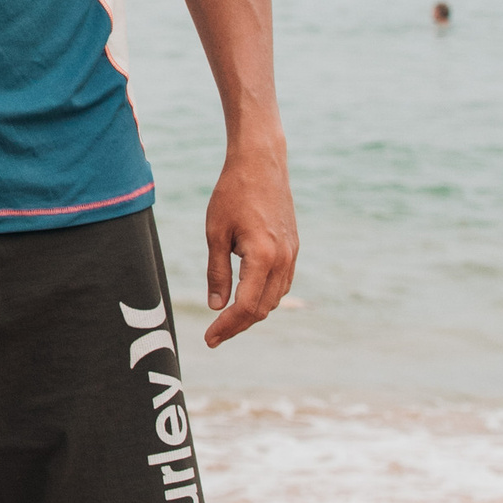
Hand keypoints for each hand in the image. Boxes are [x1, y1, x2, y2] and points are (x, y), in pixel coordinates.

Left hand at [202, 131, 296, 347]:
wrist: (261, 163)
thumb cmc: (233, 193)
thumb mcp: (215, 232)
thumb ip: (217, 272)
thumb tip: (216, 306)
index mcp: (263, 257)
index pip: (246, 306)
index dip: (227, 327)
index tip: (209, 339)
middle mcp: (284, 260)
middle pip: (263, 308)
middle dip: (238, 325)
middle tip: (214, 335)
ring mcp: (292, 254)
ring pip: (275, 298)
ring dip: (252, 312)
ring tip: (227, 319)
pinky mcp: (293, 247)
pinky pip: (281, 283)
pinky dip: (264, 296)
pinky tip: (246, 296)